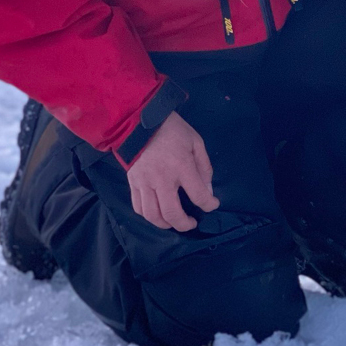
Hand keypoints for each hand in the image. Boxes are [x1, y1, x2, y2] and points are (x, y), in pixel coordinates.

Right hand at [126, 112, 219, 230]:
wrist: (139, 120)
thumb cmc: (172, 130)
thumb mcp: (195, 142)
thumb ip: (204, 166)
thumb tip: (207, 190)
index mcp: (181, 165)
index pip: (198, 195)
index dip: (209, 205)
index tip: (213, 204)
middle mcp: (161, 178)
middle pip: (172, 213)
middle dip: (184, 224)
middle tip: (191, 223)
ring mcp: (144, 182)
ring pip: (152, 215)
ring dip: (165, 224)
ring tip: (174, 221)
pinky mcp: (132, 182)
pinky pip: (138, 207)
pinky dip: (149, 216)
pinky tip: (158, 213)